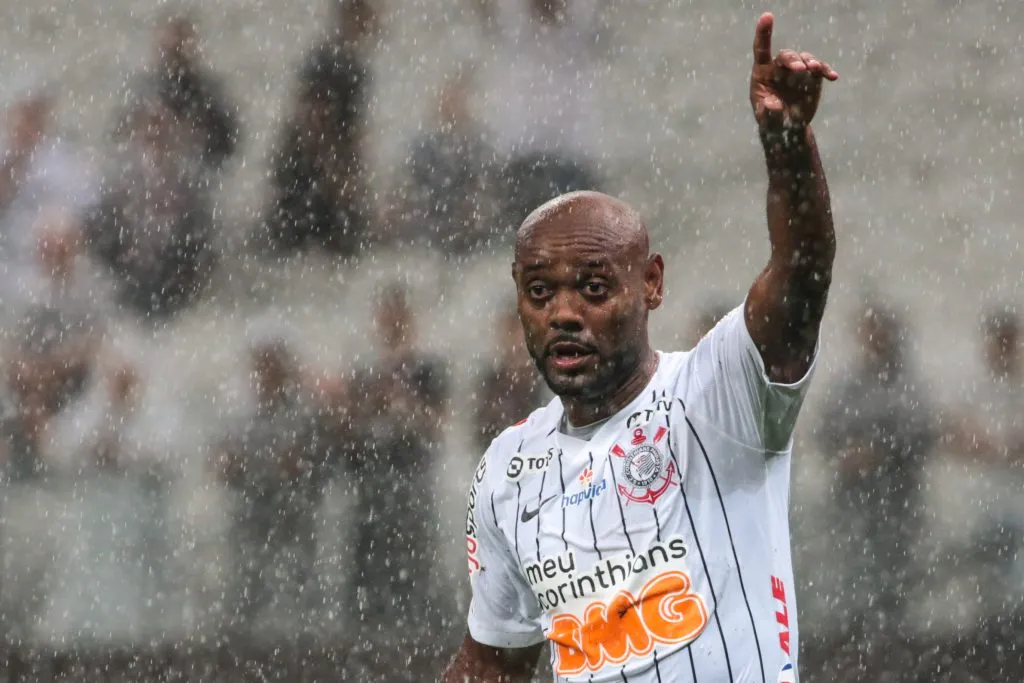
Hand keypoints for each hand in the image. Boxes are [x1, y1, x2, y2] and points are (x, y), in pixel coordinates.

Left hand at [750, 13, 837, 133]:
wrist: (788, 128)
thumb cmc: (772, 122)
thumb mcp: (767, 121)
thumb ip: (768, 113)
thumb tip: (772, 104)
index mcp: (762, 73)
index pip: (762, 49)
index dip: (764, 32)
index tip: (768, 16)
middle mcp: (780, 68)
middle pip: (787, 56)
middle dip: (794, 60)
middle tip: (801, 69)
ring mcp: (798, 71)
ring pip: (805, 59)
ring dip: (811, 62)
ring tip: (815, 69)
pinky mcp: (812, 77)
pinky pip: (820, 69)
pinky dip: (826, 71)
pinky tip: (832, 77)